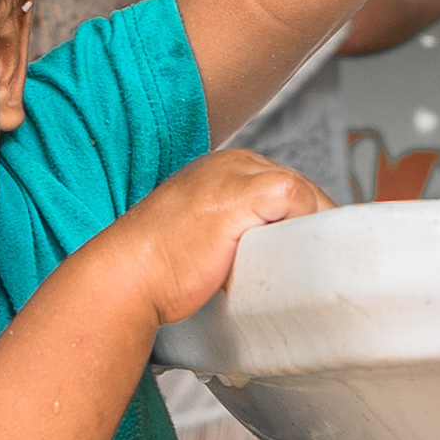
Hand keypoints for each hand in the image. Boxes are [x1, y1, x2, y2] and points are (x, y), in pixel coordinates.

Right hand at [123, 145, 327, 317]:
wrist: (128, 276)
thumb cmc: (160, 267)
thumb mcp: (205, 237)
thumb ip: (238, 232)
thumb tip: (277, 251)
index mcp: (226, 169)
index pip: (289, 190)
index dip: (303, 223)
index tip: (304, 252)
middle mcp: (234, 163)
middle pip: (303, 190)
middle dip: (311, 228)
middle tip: (306, 265)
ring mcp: (239, 173)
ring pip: (306, 195)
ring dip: (308, 234)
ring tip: (294, 266)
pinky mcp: (245, 192)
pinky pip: (298, 199)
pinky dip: (302, 228)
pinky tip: (287, 255)